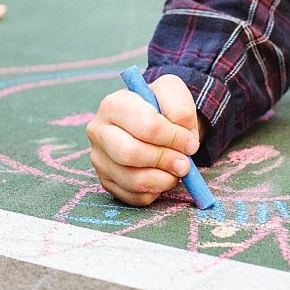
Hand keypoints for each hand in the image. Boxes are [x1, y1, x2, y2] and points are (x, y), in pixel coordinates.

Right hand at [86, 74, 201, 205]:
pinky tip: (162, 176)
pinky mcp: (106, 181)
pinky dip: (156, 191)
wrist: (153, 122)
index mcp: (113, 104)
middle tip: (185, 163)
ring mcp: (99, 159)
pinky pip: (134, 196)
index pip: (146, 125)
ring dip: (164, 179)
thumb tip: (184, 140)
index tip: (190, 142)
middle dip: (165, 160)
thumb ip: (181, 109)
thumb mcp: (174, 93)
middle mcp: (98, 131)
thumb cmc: (162, 107)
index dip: (174, 137)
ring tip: (177, 170)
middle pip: (131, 154)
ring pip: (132, 179)